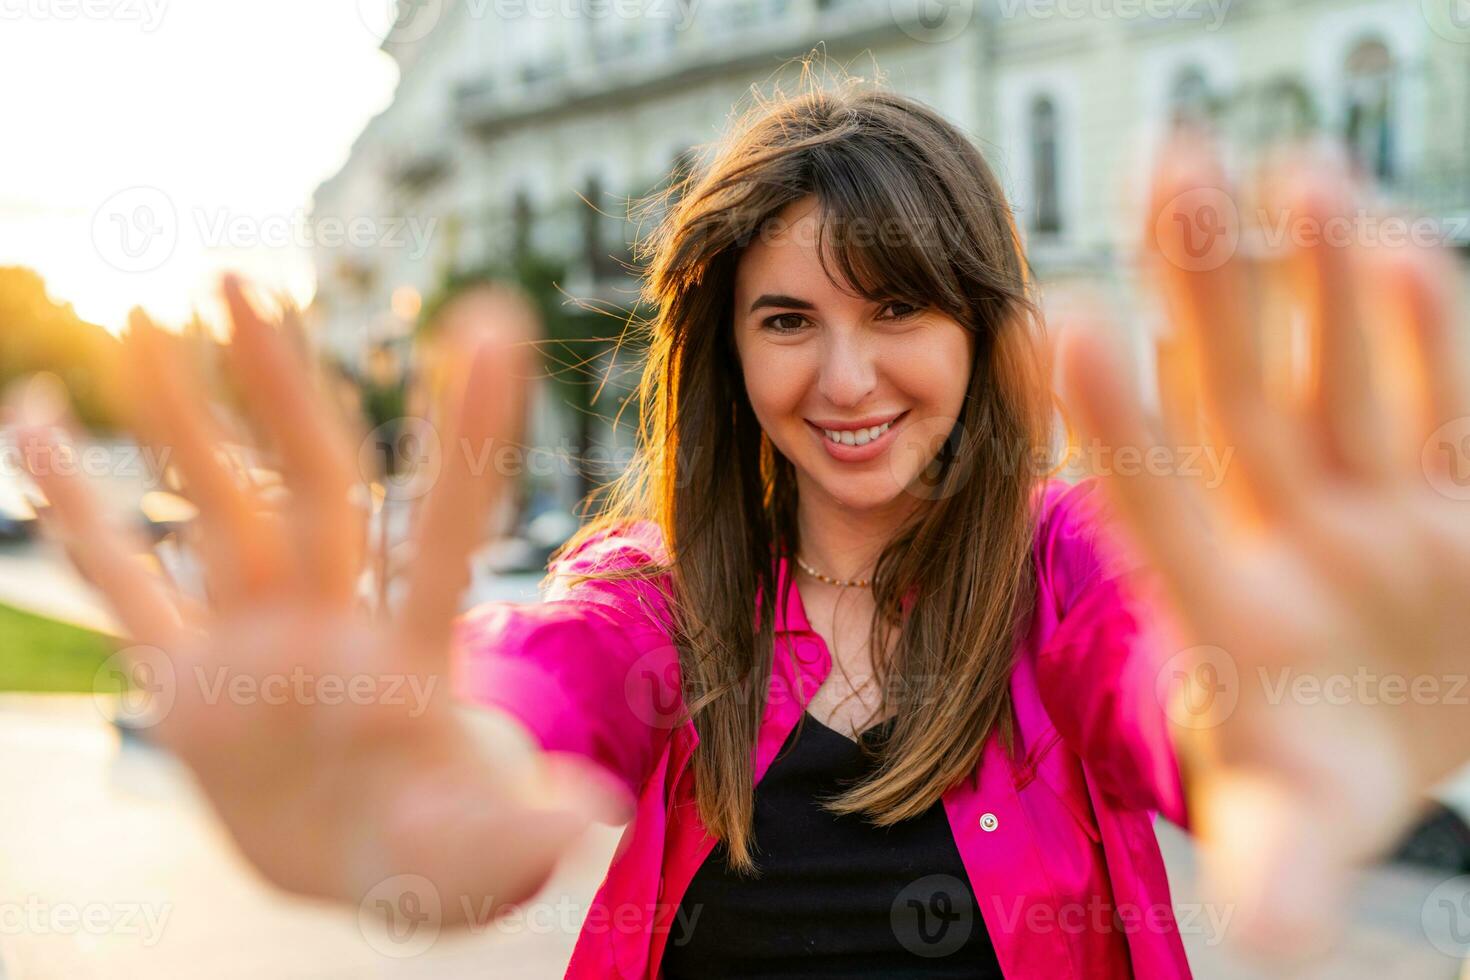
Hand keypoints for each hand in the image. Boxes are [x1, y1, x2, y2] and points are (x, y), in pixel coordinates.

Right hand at [10, 276, 612, 922]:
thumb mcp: (478, 854)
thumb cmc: (443, 854)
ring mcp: (255, 644)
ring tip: (146, 322)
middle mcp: (334, 626)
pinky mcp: (186, 683)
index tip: (496, 326)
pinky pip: (123, 583)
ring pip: (216, 512)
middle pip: (313, 486)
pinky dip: (80, 510)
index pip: (450, 523)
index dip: (473, 433)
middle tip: (241, 284)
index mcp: (414, 657)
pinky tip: (40, 423)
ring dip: (180, 425)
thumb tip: (588, 823)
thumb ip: (517, 832)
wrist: (368, 870)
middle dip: (282, 391)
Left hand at [1058, 142, 1469, 955]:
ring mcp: (1368, 498)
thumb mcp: (1307, 825)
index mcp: (1224, 604)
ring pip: (1332, 369)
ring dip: (1316, 276)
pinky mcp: (1454, 486)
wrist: (1411, 718)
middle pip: (1238, 396)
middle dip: (1207, 289)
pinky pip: (1436, 394)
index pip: (1160, 498)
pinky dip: (1423, 327)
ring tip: (1285, 172)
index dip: (1117, 422)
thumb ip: (1280, 864)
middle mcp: (1282, 529)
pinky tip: (1392, 242)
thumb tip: (1260, 940)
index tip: (1060, 322)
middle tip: (1164, 163)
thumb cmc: (1331, 771)